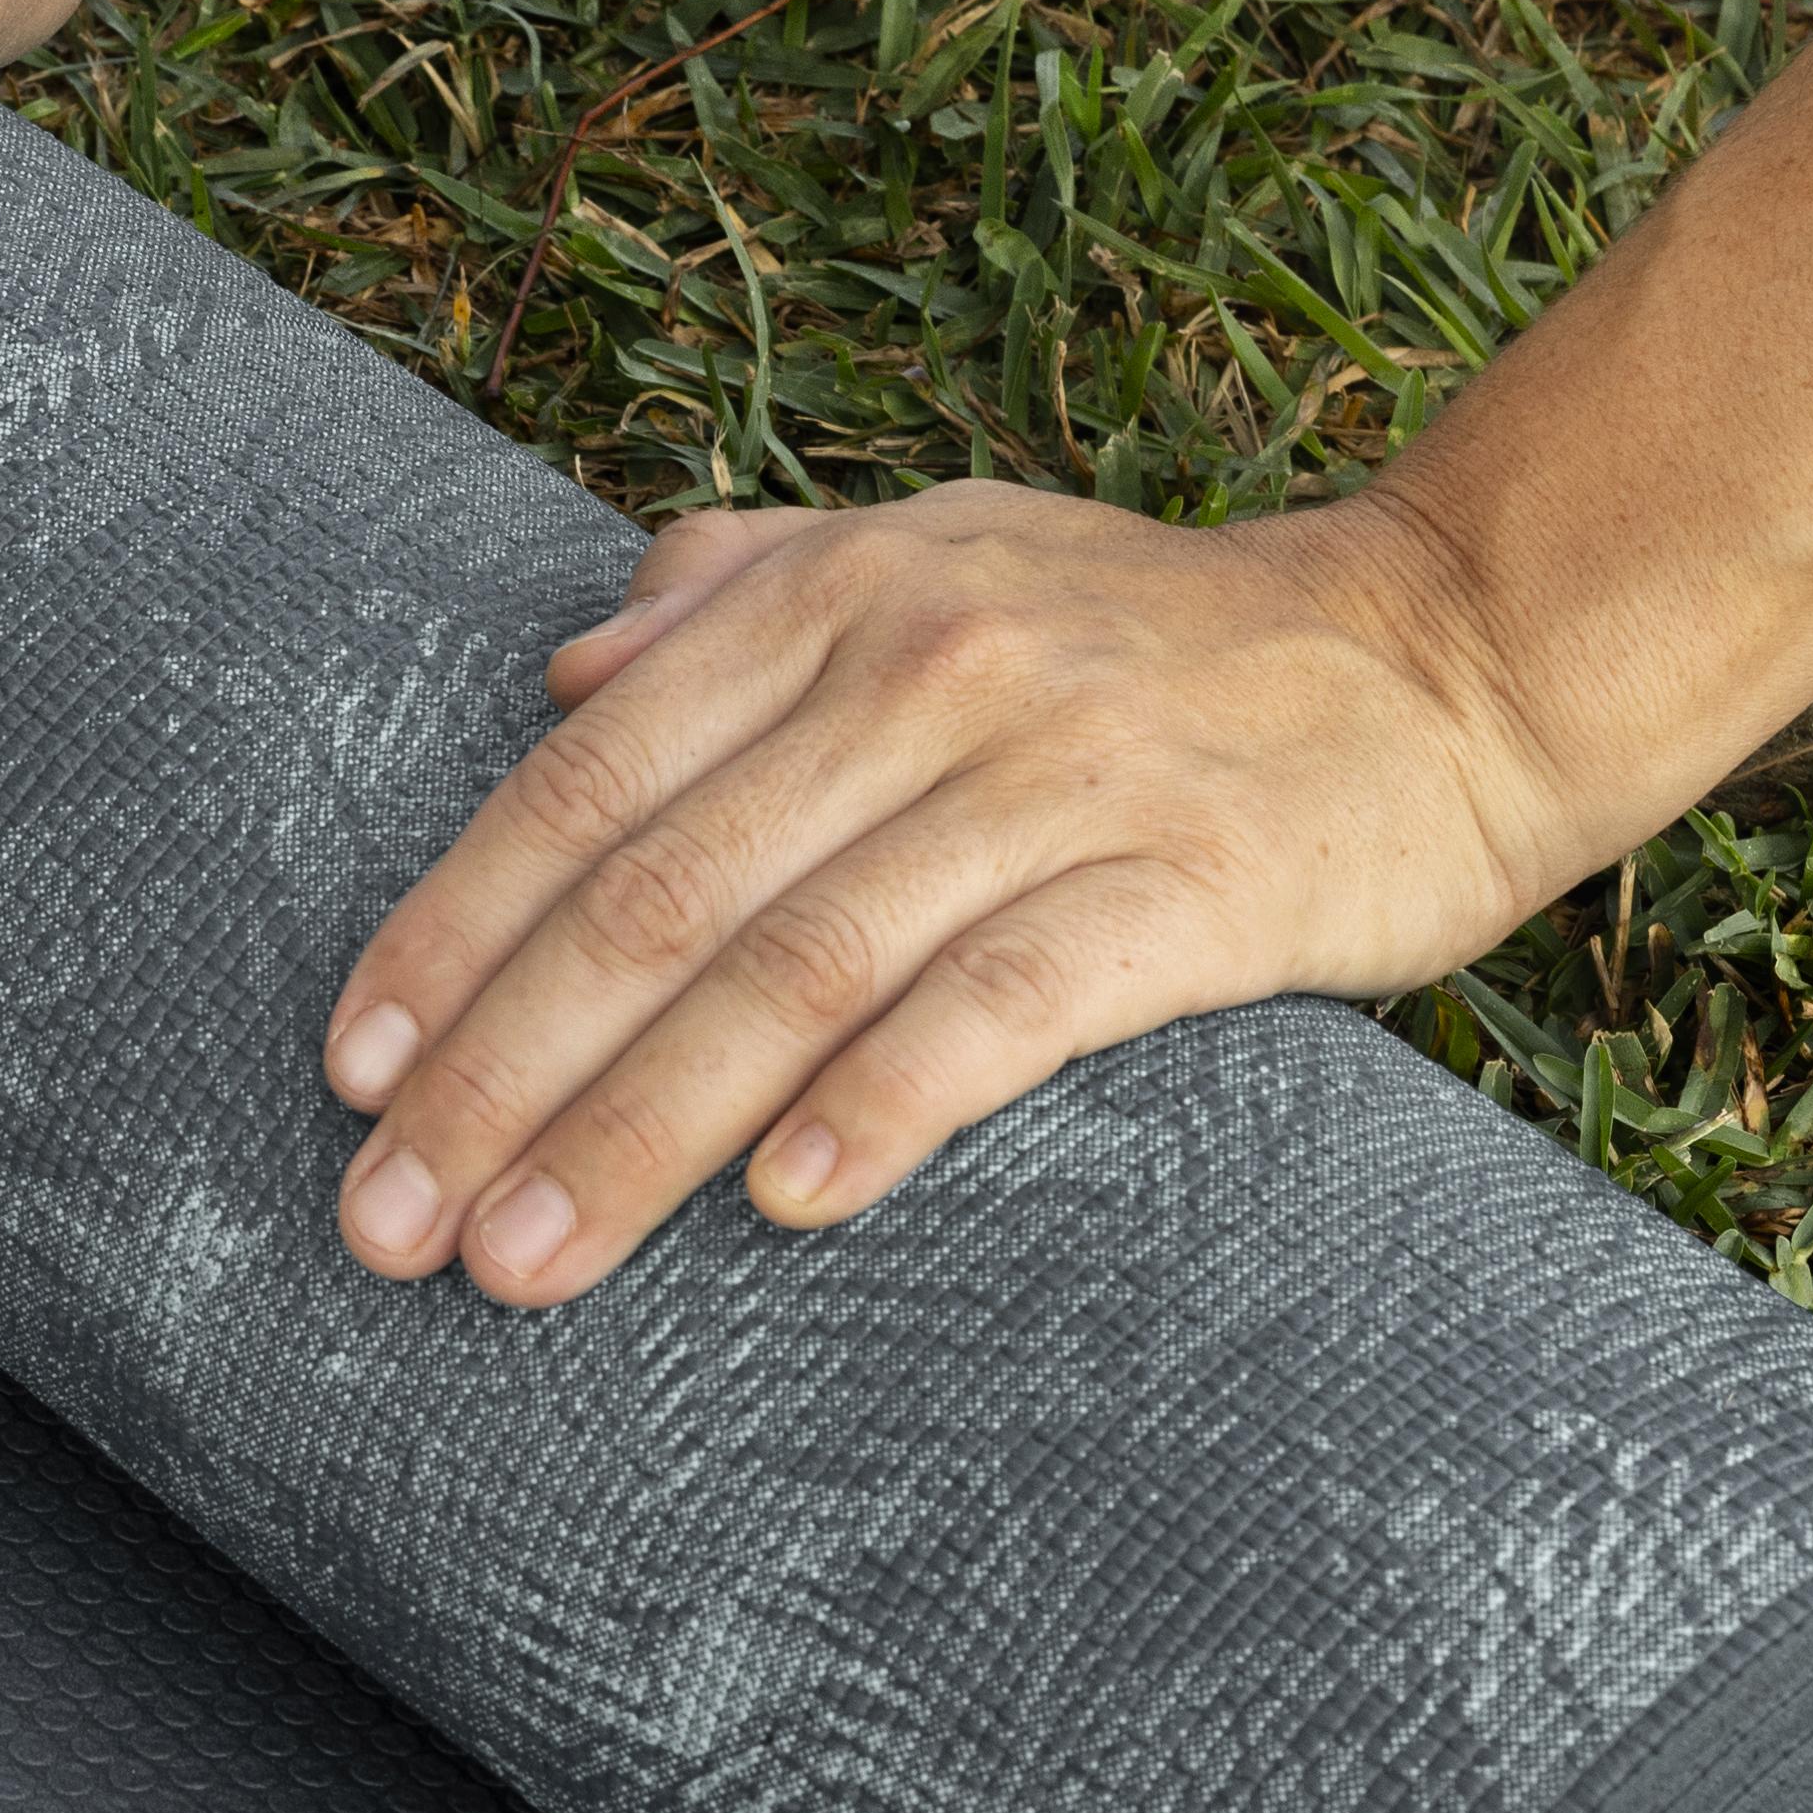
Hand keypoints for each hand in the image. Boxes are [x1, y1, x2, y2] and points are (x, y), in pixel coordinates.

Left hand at [317, 486, 1599, 1306]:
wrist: (1461, 646)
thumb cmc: (1164, 637)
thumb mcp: (947, 552)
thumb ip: (747, 590)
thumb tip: (571, 661)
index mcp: (835, 598)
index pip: (587, 782)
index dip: (454, 934)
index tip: (351, 1073)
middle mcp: (924, 672)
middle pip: (658, 897)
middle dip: (498, 1074)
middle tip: (388, 1223)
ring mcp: (1056, 778)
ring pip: (794, 970)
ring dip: (638, 1131)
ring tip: (525, 1259)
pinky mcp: (1190, 885)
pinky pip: (1007, 1006)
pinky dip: (886, 1103)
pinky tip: (790, 1203)